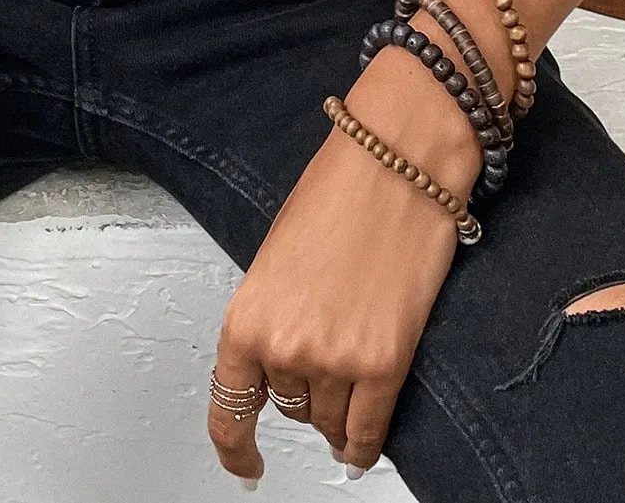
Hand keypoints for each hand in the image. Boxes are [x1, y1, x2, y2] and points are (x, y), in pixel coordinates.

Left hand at [207, 42, 486, 483]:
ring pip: (327, 419)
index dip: (235, 448)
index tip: (244, 464)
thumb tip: (280, 356)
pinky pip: (368, 430)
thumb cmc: (339, 187)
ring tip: (349, 385)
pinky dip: (362, 444)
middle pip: (288, 406)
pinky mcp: (387, 363)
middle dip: (301, 390)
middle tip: (321, 361)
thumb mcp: (279, 253)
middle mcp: (286, 346)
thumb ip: (274, 312)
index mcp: (247, 315)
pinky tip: (358, 446)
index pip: (229, 408)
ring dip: (334, 410)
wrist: (396, 160)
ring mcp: (337, 360)